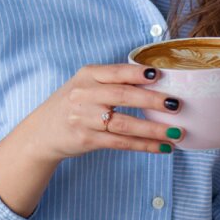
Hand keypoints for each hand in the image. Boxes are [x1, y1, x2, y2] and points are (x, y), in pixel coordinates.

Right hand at [21, 63, 183, 162]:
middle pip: (122, 96)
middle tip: (176, 105)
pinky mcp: (87, 139)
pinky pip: (121, 143)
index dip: (137, 73)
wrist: (42, 131)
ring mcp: (84, 118)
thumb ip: (113, 80)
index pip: (116, 72)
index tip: (159, 75)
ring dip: (153, 130)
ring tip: (177, 132)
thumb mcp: (86, 84)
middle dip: (152, 101)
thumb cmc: (73, 103)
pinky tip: (162, 147)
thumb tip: (156, 80)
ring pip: (124, 124)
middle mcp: (84, 94)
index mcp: (87, 75)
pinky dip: (144, 146)